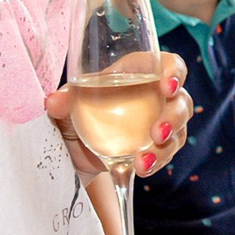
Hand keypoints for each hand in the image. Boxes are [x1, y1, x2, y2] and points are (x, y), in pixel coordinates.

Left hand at [46, 51, 194, 178]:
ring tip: (143, 162)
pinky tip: (140, 170)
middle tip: (157, 133)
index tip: (167, 86)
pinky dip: (155, 163)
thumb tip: (54, 102)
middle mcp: (156, 96)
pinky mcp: (157, 148)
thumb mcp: (68, 104)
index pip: (169, 65)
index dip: (174, 72)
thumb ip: (63, 101)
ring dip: (164, 148)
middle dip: (173, 118)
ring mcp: (161, 123)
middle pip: (180, 102)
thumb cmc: (78, 109)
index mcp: (140, 72)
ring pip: (178, 132)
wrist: (76, 143)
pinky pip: (166, 154)